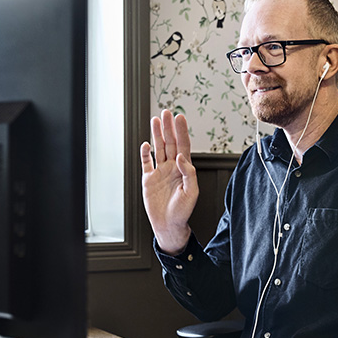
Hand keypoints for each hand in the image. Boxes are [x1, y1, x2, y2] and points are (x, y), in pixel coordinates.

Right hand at [140, 109, 197, 253]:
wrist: (169, 224)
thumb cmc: (183, 211)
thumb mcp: (192, 192)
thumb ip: (189, 173)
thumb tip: (181, 157)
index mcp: (184, 169)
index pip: (183, 146)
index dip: (181, 131)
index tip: (180, 118)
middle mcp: (172, 167)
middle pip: (170, 143)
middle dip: (168, 128)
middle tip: (166, 112)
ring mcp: (160, 172)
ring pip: (158, 148)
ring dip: (157, 135)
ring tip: (155, 120)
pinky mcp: (148, 179)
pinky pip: (146, 163)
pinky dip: (145, 153)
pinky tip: (146, 144)